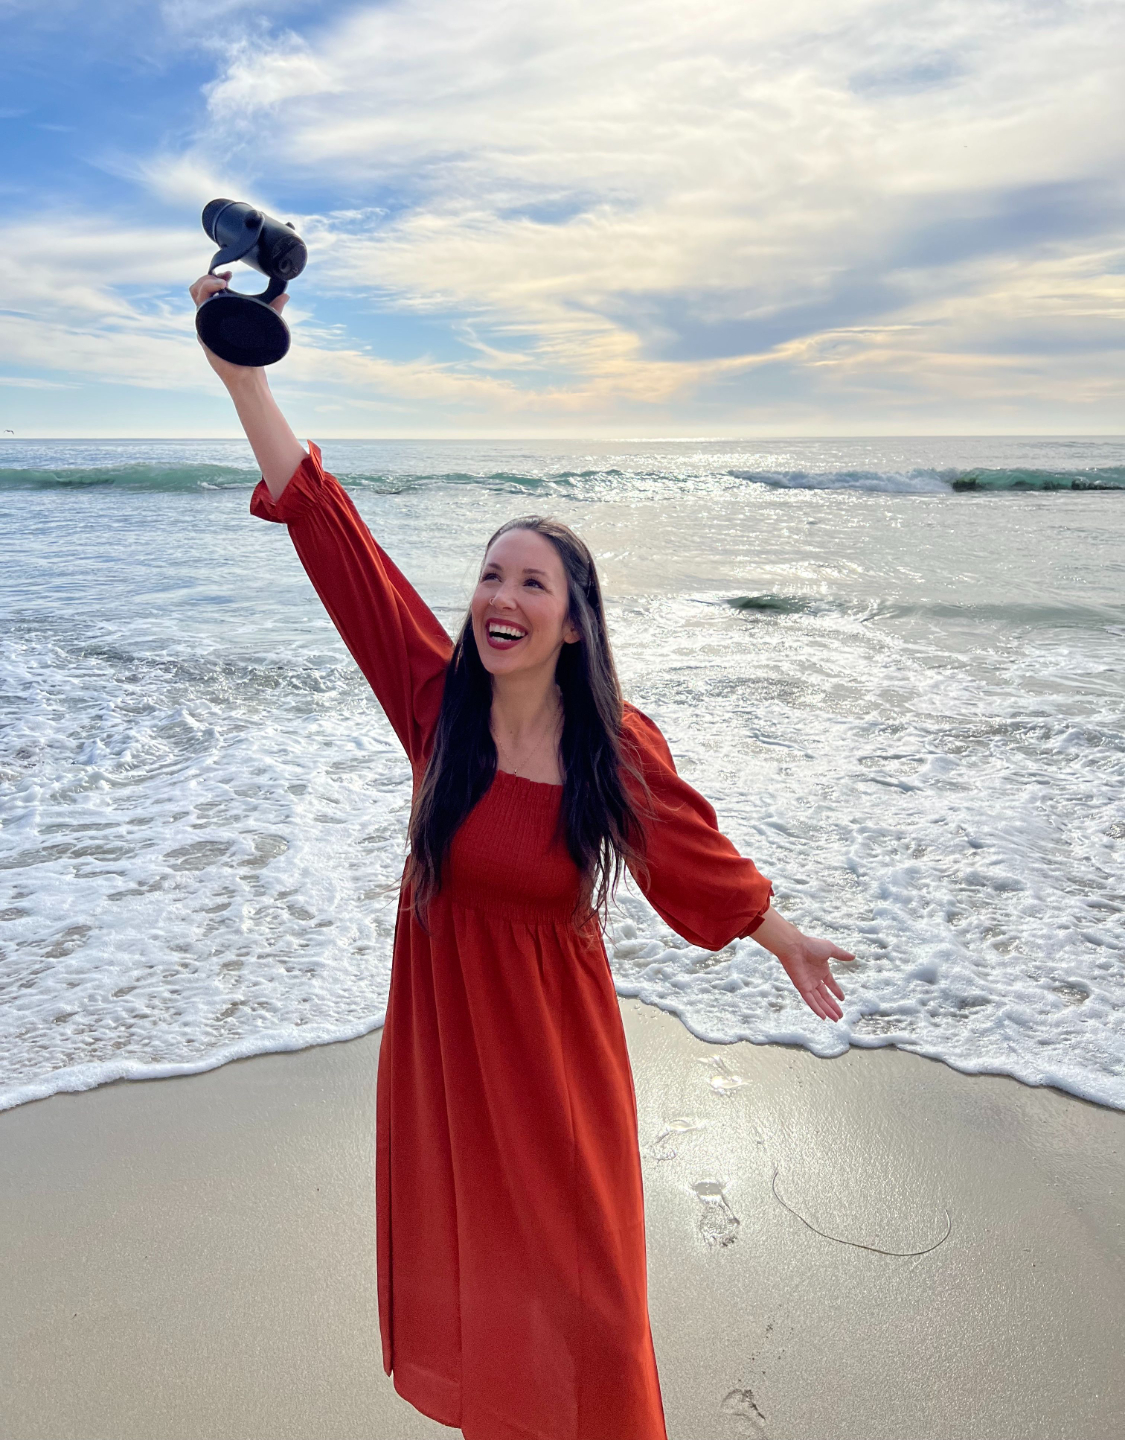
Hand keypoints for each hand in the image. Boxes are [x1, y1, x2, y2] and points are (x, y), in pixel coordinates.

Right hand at [189, 272, 288, 387]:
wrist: (248, 372)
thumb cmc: (254, 352)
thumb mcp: (265, 323)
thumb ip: (274, 308)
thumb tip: (285, 295)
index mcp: (220, 312)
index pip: (211, 289)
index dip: (216, 278)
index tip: (230, 275)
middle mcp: (210, 315)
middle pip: (199, 288)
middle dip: (209, 277)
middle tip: (225, 277)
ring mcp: (205, 322)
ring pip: (195, 293)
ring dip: (206, 282)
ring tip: (221, 282)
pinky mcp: (204, 329)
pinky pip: (199, 307)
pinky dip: (206, 294)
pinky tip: (220, 290)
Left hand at [750, 905, 854, 1020]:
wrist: (794, 946)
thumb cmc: (810, 945)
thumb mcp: (830, 949)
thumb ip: (841, 954)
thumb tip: (853, 957)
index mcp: (821, 970)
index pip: (830, 984)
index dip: (836, 991)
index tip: (842, 999)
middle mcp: (815, 979)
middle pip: (825, 996)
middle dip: (833, 1006)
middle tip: (840, 1016)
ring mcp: (808, 984)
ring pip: (819, 1001)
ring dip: (827, 1010)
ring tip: (836, 1019)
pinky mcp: (802, 987)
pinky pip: (810, 1001)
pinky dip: (817, 1009)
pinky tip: (824, 1016)